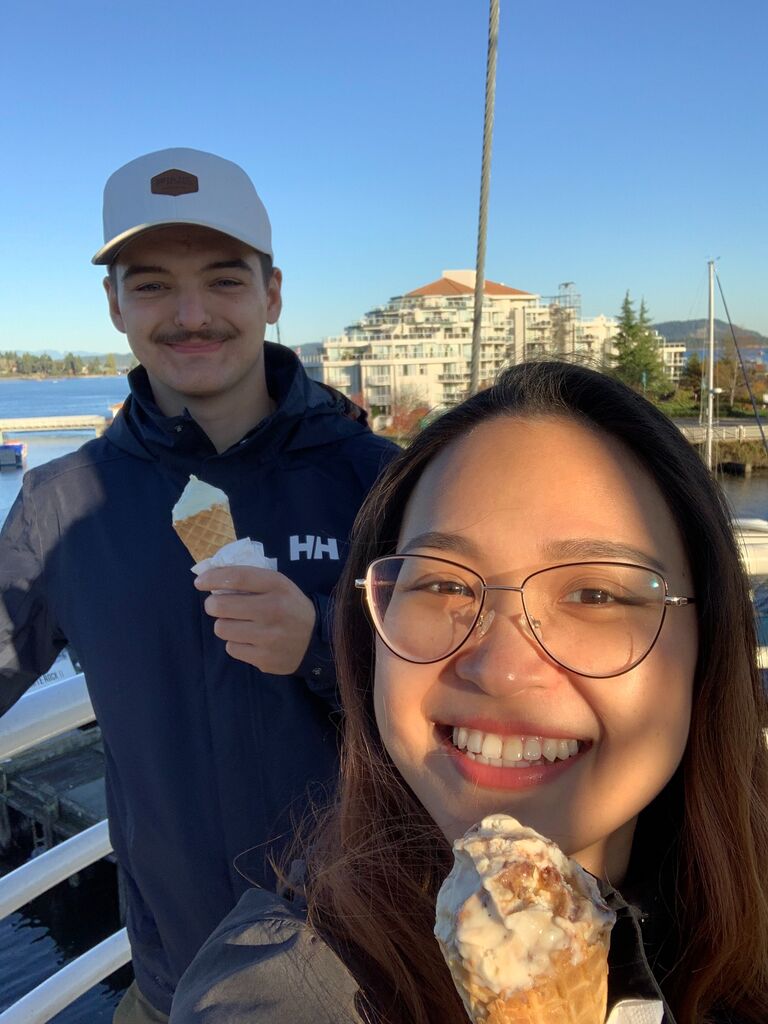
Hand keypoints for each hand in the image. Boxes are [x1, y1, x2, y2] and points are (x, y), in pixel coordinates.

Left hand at [194, 566, 315, 674]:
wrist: (316, 640)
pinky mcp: (264, 658)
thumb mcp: (277, 585)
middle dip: (213, 605)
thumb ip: (248, 578)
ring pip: (222, 629)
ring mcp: (269, 637)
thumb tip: (209, 574)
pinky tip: (250, 640)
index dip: (213, 578)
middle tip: (217, 606)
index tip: (199, 582)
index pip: (237, 577)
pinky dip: (236, 643)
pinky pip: (231, 648)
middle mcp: (273, 610)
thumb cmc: (289, 606)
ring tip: (238, 624)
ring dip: (225, 625)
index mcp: (277, 586)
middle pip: (221, 606)